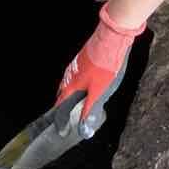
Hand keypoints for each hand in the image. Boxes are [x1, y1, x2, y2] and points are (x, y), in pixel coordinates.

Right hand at [55, 4, 144, 130]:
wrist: (110, 40)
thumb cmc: (104, 67)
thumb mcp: (98, 92)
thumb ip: (89, 109)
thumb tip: (83, 128)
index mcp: (71, 85)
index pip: (60, 104)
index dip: (59, 116)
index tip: (59, 127)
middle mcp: (69, 75)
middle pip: (62, 92)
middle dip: (62, 103)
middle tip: (64, 113)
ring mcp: (75, 66)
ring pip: (68, 82)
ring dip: (69, 92)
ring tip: (73, 100)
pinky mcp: (82, 59)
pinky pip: (75, 75)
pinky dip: (76, 83)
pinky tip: (84, 83)